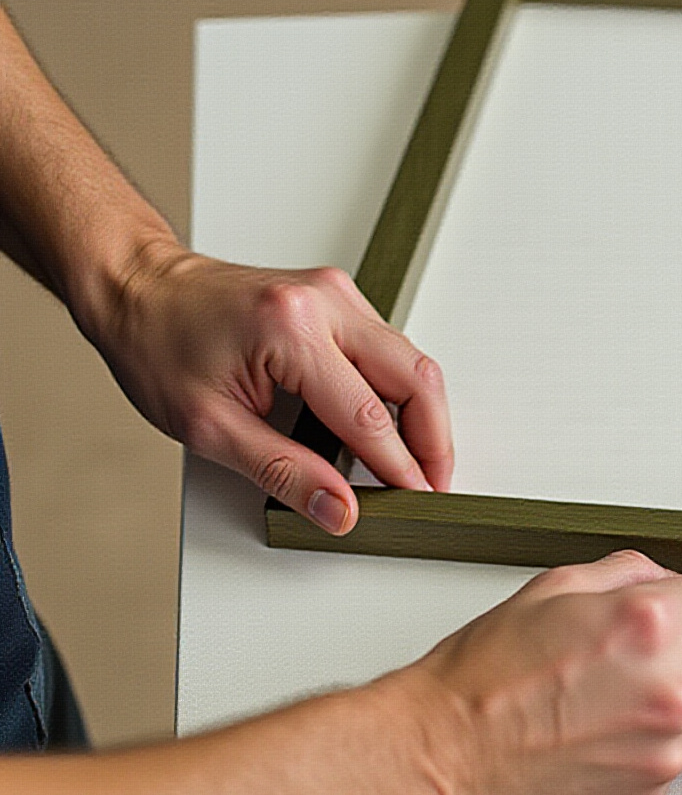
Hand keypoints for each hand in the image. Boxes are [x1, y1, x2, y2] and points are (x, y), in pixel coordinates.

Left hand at [98, 239, 452, 531]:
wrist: (135, 287)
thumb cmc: (157, 344)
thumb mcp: (210, 426)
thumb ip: (283, 473)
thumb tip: (338, 508)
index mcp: (290, 330)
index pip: (369, 416)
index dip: (400, 469)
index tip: (414, 502)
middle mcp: (324, 302)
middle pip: (415, 377)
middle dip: (433, 441)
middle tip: (431, 486)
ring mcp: (336, 293)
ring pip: (411, 360)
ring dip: (421, 415)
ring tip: (412, 465)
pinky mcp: (337, 297)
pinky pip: (390, 347)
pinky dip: (399, 391)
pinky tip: (387, 426)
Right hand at [402, 551, 681, 794]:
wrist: (441, 755)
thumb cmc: (481, 677)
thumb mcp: (553, 589)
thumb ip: (630, 574)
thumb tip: (675, 577)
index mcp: (648, 626)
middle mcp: (668, 691)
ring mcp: (663, 752)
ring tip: (634, 685)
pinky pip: (678, 760)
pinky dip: (658, 740)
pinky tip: (609, 727)